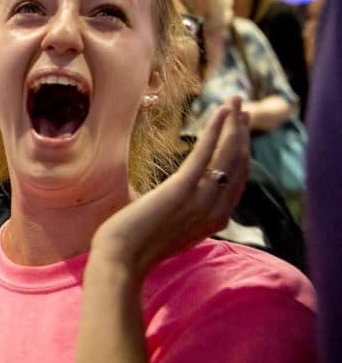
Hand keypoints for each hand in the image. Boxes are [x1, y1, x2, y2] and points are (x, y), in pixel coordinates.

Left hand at [90, 96, 250, 279]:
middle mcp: (217, 211)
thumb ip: (187, 213)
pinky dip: (216, 130)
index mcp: (217, 220)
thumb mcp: (174, 229)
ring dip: (233, 124)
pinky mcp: (182, 190)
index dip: (242, 151)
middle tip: (242, 107)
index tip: (240, 129)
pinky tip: (220, 113)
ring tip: (235, 101)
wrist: (120, 260)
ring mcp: (202, 201)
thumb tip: (185, 195)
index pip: (239, 179)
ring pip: (228, 155)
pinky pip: (205, 154)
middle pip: (239, 163)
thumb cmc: (137, 245)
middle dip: (242, 132)